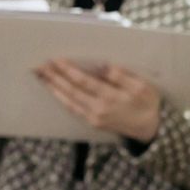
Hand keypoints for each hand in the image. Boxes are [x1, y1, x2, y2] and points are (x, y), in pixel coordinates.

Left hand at [35, 58, 160, 142]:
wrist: (149, 129)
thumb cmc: (147, 103)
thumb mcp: (142, 86)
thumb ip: (122, 76)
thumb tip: (104, 67)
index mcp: (110, 97)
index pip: (83, 81)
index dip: (68, 70)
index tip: (55, 60)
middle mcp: (98, 109)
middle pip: (70, 91)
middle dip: (53, 77)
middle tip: (39, 66)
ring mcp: (93, 117)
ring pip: (68, 101)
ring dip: (53, 88)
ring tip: (41, 76)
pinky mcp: (92, 122)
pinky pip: (72, 108)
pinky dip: (61, 98)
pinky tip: (54, 90)